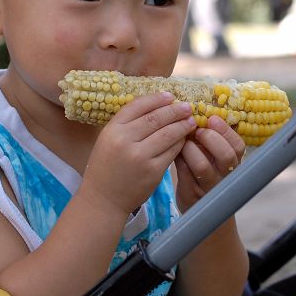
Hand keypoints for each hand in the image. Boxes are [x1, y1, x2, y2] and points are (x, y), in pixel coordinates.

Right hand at [81, 92, 196, 216]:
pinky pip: (172, 151)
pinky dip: (180, 142)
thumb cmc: (107, 166)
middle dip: (174, 110)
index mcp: (112, 129)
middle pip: (156, 118)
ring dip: (182, 125)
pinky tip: (184, 138)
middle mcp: (125, 141)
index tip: (169, 96)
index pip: (138, 106)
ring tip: (190, 120)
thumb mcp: (108, 139)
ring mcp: (140, 157)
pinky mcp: (153, 171)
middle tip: (187, 106)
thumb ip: (127, 124)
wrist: (104, 198)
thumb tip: (156, 106)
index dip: (156, 99)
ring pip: (167, 134)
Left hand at [174, 115, 245, 211]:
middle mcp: (225, 175)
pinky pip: (184, 173)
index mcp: (233, 162)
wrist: (198, 207)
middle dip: (211, 138)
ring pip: (203, 165)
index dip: (226, 130)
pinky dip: (178, 159)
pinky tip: (174, 152)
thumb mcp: (213, 158)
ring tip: (183, 142)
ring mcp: (209, 186)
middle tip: (198, 131)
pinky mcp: (191, 194)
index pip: (238, 145)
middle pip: (226, 155)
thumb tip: (196, 110)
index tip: (212, 119)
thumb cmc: (204, 173)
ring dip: (190, 149)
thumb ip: (210, 139)